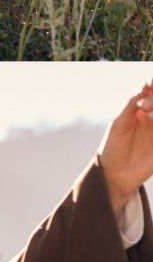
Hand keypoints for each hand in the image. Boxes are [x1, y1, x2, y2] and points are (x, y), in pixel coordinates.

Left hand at [99, 81, 152, 214]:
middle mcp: (150, 118)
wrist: (115, 176)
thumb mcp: (118, 126)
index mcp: (137, 111)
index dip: (152, 86)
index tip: (149, 85)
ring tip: (149, 116)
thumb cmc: (112, 149)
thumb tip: (142, 89)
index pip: (149, 93)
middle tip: (144, 107)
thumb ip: (130, 107)